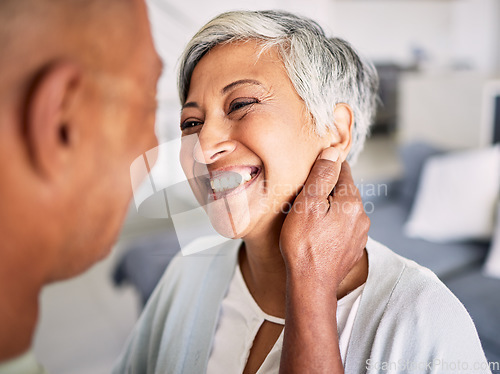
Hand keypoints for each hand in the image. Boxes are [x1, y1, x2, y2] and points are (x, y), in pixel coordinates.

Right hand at [279, 147, 369, 293]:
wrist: (311, 284)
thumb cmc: (304, 245)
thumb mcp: (307, 204)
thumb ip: (322, 176)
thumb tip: (333, 152)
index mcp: (352, 203)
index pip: (344, 172)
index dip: (328, 167)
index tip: (316, 169)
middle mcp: (362, 217)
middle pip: (346, 192)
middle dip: (329, 190)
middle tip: (307, 195)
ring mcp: (360, 235)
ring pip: (345, 211)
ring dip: (332, 209)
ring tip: (311, 217)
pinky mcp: (354, 249)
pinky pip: (344, 228)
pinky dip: (333, 226)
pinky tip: (319, 234)